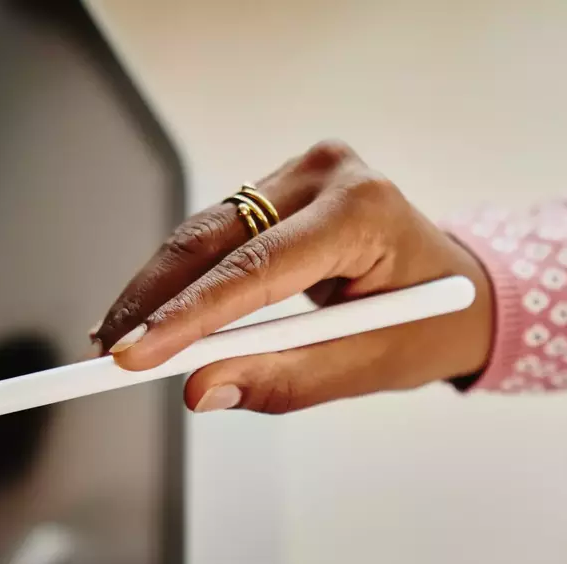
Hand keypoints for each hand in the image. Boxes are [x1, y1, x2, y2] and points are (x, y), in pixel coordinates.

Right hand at [93, 140, 493, 412]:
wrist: (459, 291)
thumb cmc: (425, 329)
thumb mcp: (364, 366)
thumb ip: (284, 379)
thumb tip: (199, 389)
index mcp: (362, 211)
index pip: (257, 267)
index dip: (188, 316)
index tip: (132, 356)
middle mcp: (329, 174)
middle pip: (216, 237)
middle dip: (155, 300)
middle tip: (107, 355)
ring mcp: (304, 171)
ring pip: (208, 232)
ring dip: (160, 288)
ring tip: (119, 341)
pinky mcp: (284, 185)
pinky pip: (220, 233)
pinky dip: (186, 277)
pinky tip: (153, 314)